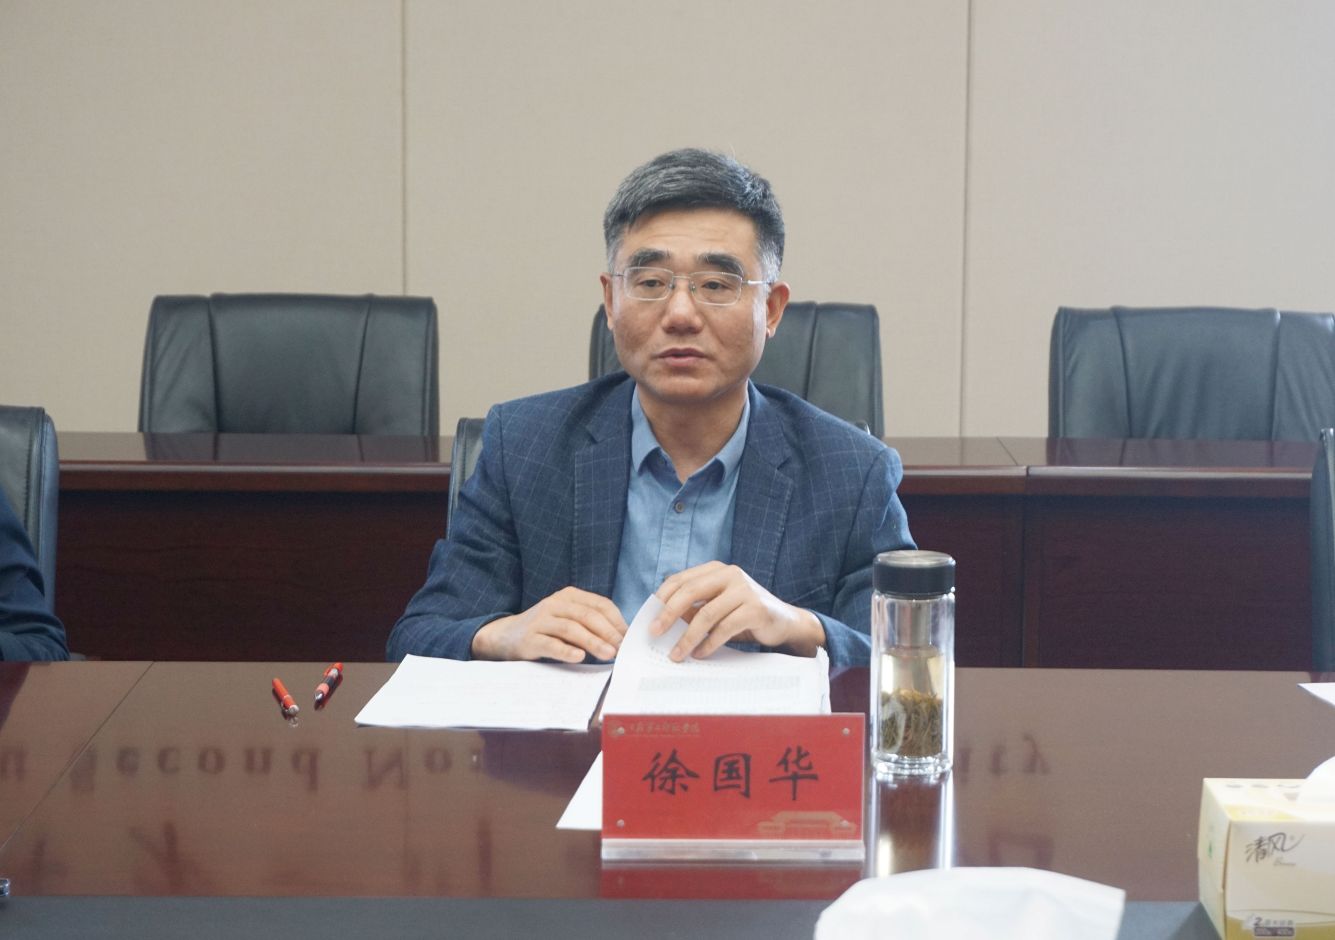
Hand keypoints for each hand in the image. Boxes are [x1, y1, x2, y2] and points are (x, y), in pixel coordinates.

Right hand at [471, 587, 626, 662]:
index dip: (616, 621)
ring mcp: (541, 620)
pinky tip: (580, 658)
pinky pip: (551, 644)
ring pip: (571, 629)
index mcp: (569, 596)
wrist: (507, 636)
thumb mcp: (568, 619)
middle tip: (622, 647)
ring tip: (609, 655)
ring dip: (593, 642)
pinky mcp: (530, 638)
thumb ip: (590, 624)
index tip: (628, 637)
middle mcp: (555, 604)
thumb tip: (620, 638)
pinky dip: (566, 651)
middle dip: (608, 632)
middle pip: (587, 616)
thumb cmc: (546, 629)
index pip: (599, 604)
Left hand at [650, 562, 825, 660]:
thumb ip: (695, 608)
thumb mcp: (718, 606)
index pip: (681, 580)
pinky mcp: (755, 609)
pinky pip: (724, 628)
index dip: (663, 598)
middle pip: (690, 592)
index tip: (650, 618)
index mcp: (716, 570)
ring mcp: (744, 590)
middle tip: (655, 633)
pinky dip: (709, 644)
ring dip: (687, 637)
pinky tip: (700, 654)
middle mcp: (730, 574)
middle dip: (669, 614)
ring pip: (706, 614)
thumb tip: (663, 623)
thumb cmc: (745, 615)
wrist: (785, 622)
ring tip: (677, 654)